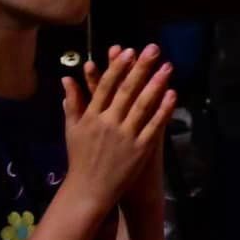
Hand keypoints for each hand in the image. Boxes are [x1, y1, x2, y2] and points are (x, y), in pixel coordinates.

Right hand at [61, 46, 176, 210]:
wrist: (89, 190)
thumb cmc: (80, 158)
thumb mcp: (72, 129)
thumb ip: (72, 103)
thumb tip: (66, 79)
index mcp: (91, 116)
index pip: (106, 86)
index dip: (117, 67)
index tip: (128, 50)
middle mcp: (108, 123)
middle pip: (127, 90)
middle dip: (141, 68)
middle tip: (153, 49)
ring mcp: (125, 136)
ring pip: (142, 105)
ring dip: (156, 84)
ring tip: (168, 67)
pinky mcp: (139, 149)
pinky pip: (154, 126)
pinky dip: (163, 110)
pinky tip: (173, 95)